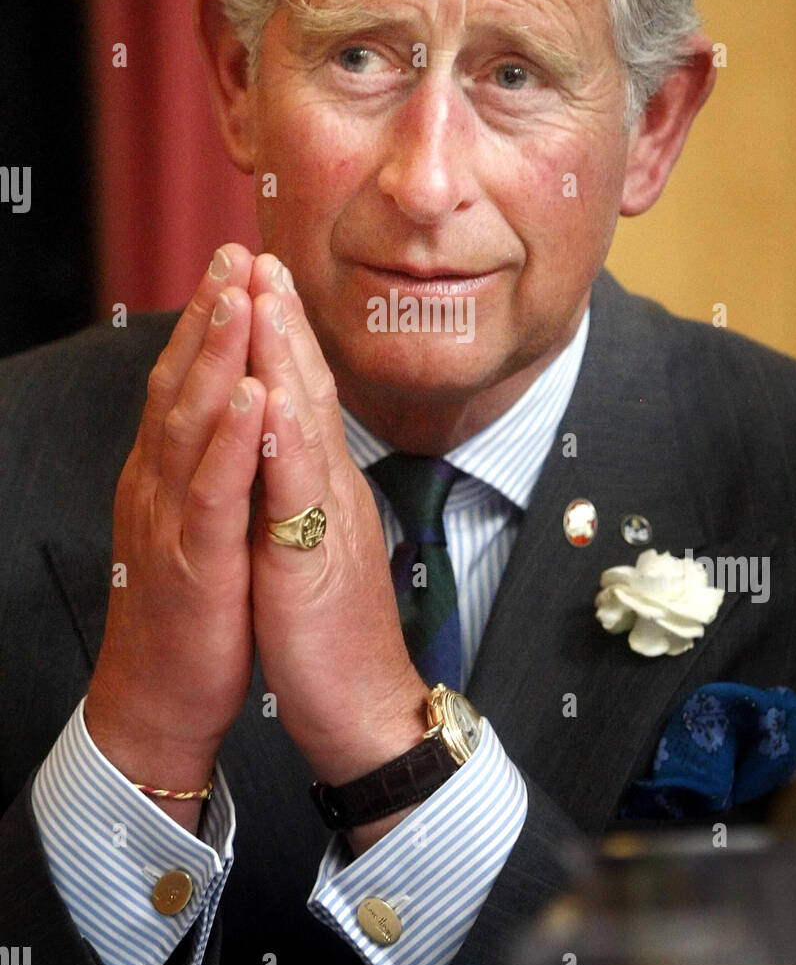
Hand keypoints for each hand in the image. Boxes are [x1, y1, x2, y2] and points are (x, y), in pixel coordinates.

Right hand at [85, 244, 264, 828]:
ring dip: (217, 358)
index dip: (210, 321)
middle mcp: (160, 484)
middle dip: (210, 315)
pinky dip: (231, 441)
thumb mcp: (203, 524)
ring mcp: (173, 522)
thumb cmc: (195, 610)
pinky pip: (212, 494)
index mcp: (168, 473)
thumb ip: (213, 466)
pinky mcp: (195, 564)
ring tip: (239, 297)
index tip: (238, 265)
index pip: (187, 381)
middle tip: (233, 252)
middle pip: (182, 383)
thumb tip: (237, 413)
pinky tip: (250, 397)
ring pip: (191, 425)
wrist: (162, 701)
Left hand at [246, 255, 427, 817]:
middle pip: (307, 391)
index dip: (282, 336)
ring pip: (305, 425)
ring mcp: (329, 522)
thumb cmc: (333, 634)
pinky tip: (272, 396)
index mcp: (325, 488)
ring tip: (264, 296)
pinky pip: (300, 495)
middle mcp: (333, 491)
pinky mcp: (317, 563)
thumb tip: (285, 448)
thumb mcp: (314, 545)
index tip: (260, 281)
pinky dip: (286, 441)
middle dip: (280, 320)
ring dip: (285, 356)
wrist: (366, 708)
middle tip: (259, 256)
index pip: (303, 397)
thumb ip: (303, 494)